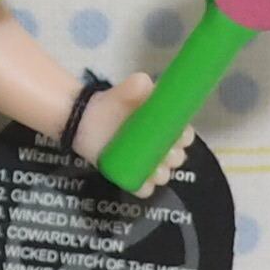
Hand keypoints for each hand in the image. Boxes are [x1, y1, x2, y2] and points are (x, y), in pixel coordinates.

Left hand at [74, 72, 188, 196]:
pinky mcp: (129, 174)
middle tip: (163, 153)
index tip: (178, 136)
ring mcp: (145, 162)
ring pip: (163, 175)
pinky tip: (142, 181)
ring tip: (152, 168)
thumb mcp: (126, 91)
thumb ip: (136, 85)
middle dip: (174, 158)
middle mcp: (160, 146)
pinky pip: (143, 188)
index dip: (184, 138)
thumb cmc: (112, 104)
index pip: (185, 136)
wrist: (83, 118)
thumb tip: (143, 82)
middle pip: (177, 158)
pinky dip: (145, 187)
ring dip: (162, 174)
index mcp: (166, 127)